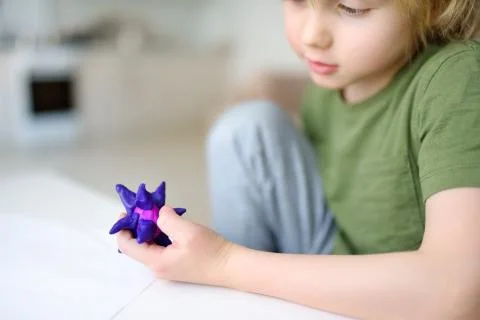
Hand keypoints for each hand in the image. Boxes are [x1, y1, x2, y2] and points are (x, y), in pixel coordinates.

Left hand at [116, 206, 232, 285]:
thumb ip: (168, 219)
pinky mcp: (174, 263)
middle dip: (138, 225)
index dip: (123, 228)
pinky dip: (160, 233)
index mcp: (156, 260)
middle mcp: (157, 266)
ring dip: (150, 228)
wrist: (230, 266)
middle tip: (146, 207)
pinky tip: (170, 223)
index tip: (128, 212)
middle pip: (136, 245)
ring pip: (149, 245)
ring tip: (158, 212)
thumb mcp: (187, 231)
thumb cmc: (210, 251)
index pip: (127, 245)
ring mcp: (165, 266)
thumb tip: (158, 212)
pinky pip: (159, 247)